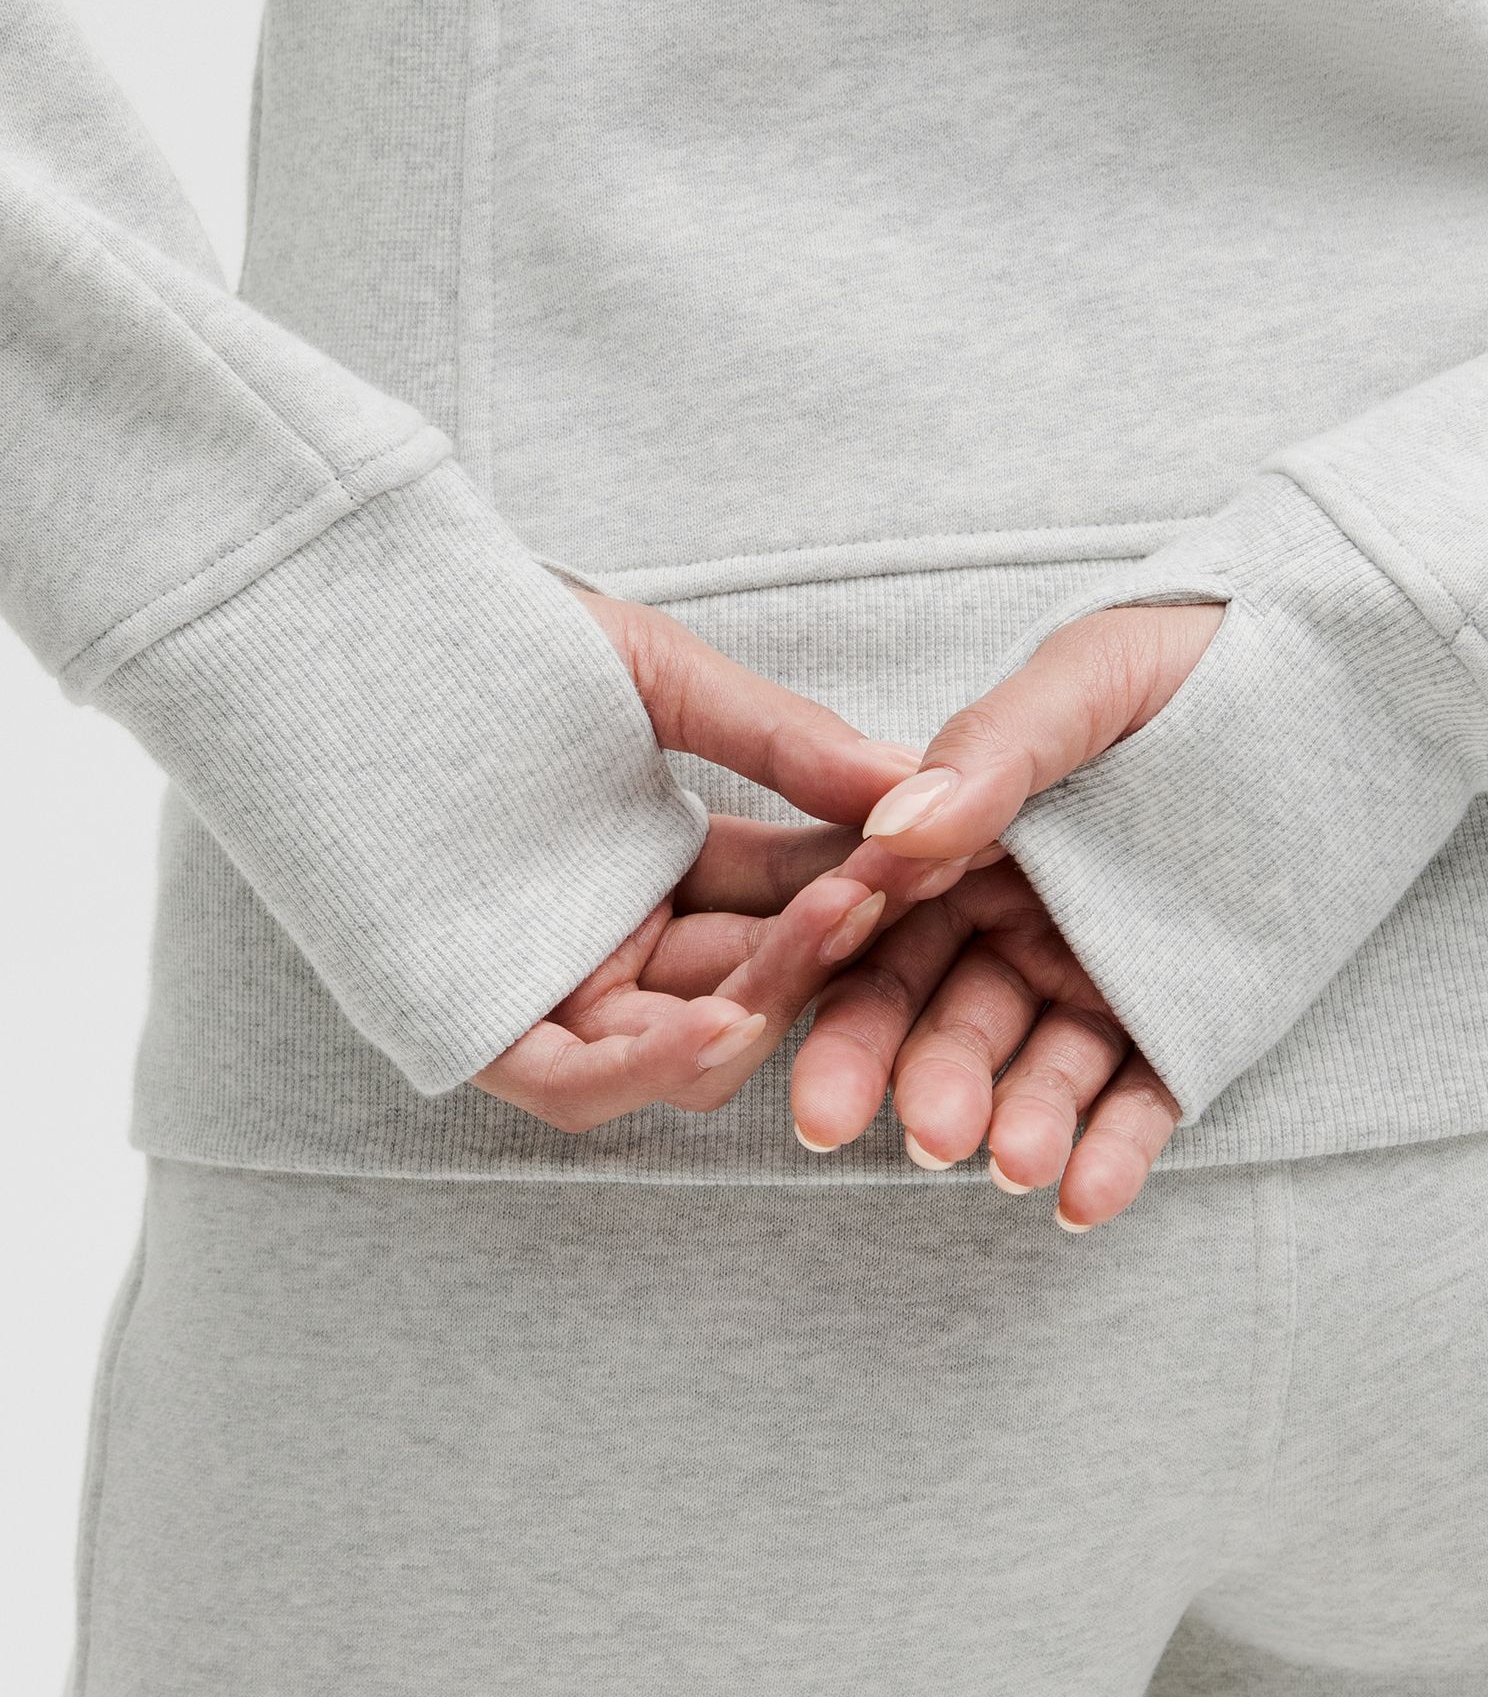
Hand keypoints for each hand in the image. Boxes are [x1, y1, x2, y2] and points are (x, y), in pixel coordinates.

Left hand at [473, 589, 921, 1128]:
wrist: (337, 616)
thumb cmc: (482, 631)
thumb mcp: (654, 674)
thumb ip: (778, 736)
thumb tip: (918, 782)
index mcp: (663, 868)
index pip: (791, 903)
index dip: (867, 887)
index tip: (942, 852)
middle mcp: (618, 939)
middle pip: (755, 983)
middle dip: (830, 947)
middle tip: (890, 888)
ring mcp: (551, 984)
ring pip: (683, 1050)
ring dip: (765, 1005)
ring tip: (822, 936)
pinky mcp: (473, 1019)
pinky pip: (578, 1081)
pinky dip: (654, 1066)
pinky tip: (728, 1017)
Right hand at [790, 601, 1226, 1226]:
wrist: (1355, 671)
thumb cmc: (1203, 651)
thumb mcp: (1090, 681)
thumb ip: (993, 750)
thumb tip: (892, 831)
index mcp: (967, 842)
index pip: (880, 937)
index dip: (842, 1004)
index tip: (809, 1067)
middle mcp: (1017, 919)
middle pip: (947, 1018)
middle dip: (925, 1081)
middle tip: (922, 1132)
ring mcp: (1098, 975)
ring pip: (1041, 1070)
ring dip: (1022, 1124)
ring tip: (1017, 1164)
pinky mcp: (1184, 1019)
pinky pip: (1139, 1096)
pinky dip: (1112, 1152)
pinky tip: (1082, 1201)